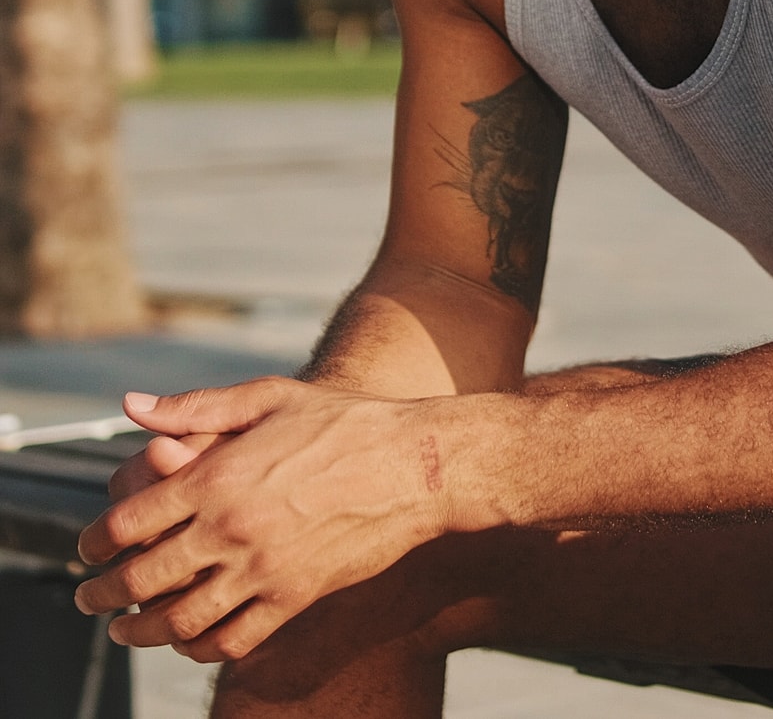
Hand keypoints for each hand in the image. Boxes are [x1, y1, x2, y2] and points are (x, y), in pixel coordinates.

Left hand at [75, 378, 453, 661]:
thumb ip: (196, 406)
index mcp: (219, 475)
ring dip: (141, 630)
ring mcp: (263, 569)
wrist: (413, 465)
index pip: (129, 521)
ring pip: (179, 620)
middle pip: (142, 578)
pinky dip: (199, 649)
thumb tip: (132, 406)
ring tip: (126, 629)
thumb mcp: (269, 397)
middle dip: (102, 594)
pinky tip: (189, 640)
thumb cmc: (345, 422)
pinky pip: (231, 640)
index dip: (94, 541)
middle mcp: (233, 527)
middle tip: (88, 598)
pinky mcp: (293, 598)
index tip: (86, 549)